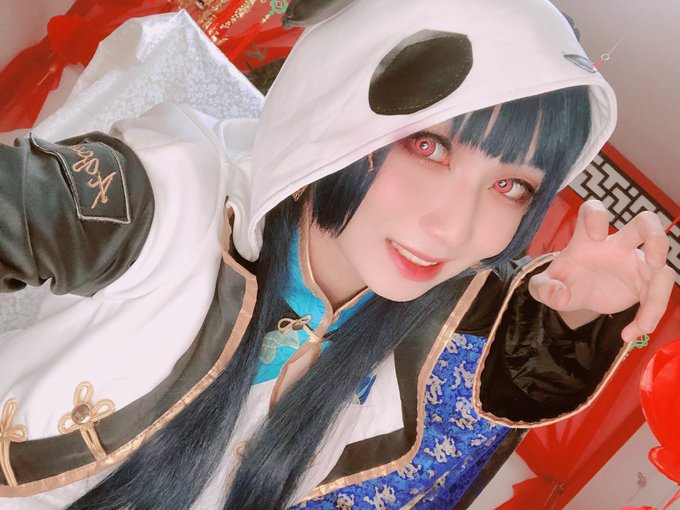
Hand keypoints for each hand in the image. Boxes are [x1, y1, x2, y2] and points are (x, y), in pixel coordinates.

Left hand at [528, 200, 674, 339]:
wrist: (573, 296)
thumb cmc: (562, 281)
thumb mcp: (544, 287)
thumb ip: (543, 288)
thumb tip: (558, 296)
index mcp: (587, 238)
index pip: (593, 211)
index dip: (598, 215)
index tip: (597, 235)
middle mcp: (616, 245)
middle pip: (645, 224)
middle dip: (655, 234)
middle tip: (654, 258)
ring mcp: (634, 262)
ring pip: (662, 263)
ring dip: (661, 289)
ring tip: (645, 322)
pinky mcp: (645, 283)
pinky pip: (657, 295)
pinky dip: (649, 317)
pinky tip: (630, 334)